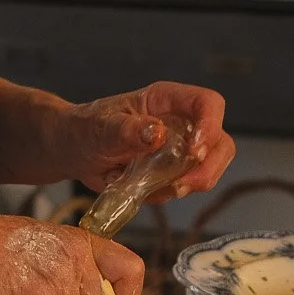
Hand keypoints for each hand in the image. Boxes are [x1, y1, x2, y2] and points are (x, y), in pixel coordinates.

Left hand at [67, 82, 234, 200]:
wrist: (73, 150)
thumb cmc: (84, 129)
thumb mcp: (99, 128)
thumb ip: (125, 130)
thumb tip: (155, 133)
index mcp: (166, 100)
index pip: (208, 104)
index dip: (210, 126)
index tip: (193, 152)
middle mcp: (180, 122)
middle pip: (220, 142)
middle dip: (207, 167)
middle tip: (181, 185)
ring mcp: (180, 148)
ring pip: (208, 168)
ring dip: (185, 184)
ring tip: (149, 187)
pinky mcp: (173, 171)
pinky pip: (184, 186)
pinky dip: (166, 194)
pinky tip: (140, 189)